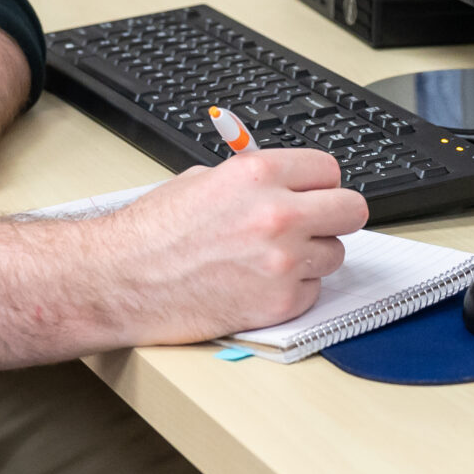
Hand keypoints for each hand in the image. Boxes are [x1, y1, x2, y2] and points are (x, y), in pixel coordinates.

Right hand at [103, 150, 370, 344]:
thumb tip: (286, 185)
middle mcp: (278, 215)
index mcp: (259, 174)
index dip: (318, 182)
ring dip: (312, 257)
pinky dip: (292, 290)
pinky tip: (258, 284)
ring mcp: (282, 262)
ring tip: (271, 259)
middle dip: (333, 216)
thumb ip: (254, 180)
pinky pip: (313, 291)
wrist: (121, 281)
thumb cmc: (151, 233)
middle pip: (352, 210)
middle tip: (314, 224)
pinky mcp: (279, 303)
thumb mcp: (203, 180)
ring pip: (335, 254)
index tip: (312, 193)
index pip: (330, 169)